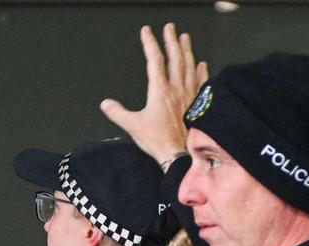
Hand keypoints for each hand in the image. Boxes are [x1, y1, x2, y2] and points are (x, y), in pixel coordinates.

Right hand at [100, 23, 208, 167]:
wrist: (179, 155)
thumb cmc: (159, 141)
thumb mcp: (132, 126)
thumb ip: (118, 113)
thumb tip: (106, 104)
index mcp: (160, 91)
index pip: (155, 60)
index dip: (150, 43)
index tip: (147, 32)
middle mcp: (176, 89)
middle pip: (175, 58)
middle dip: (171, 40)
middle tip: (170, 28)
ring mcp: (189, 95)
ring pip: (189, 66)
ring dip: (187, 50)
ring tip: (185, 38)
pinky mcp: (196, 105)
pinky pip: (200, 83)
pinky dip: (201, 72)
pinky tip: (202, 64)